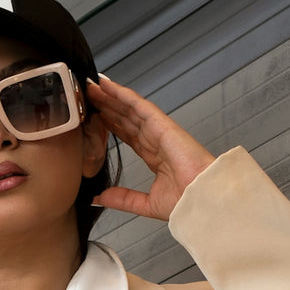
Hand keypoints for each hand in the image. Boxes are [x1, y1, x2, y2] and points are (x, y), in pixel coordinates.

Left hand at [87, 76, 215, 220]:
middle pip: (128, 119)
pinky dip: (123, 94)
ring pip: (131, 109)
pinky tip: (108, 86)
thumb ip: (123, 199)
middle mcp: (156, 141)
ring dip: (112, 96)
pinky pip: (139, 105)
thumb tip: (100, 198)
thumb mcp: (145, 203)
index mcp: (155, 157)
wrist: (199, 200)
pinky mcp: (162, 125)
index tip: (97, 118)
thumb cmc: (185, 202)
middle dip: (109, 107)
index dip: (113, 125)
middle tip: (90, 96)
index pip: (129, 136)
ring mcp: (159, 131)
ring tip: (94, 86)